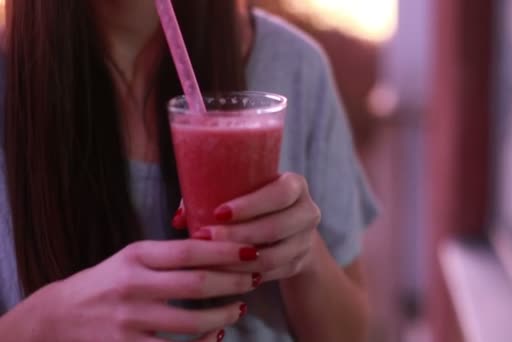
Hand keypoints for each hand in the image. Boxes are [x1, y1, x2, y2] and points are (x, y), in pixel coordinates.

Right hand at [2, 240, 259, 341]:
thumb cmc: (104, 284)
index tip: (251, 251)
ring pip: (191, 322)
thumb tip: (218, 247)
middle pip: (196, 285)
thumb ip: (167, 255)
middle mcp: (132, 285)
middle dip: (233, 282)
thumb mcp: (130, 259)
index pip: (189, 250)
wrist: (54, 319)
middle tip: (254, 280)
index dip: (225, 251)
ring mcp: (128, 321)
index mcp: (135, 256)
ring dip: (223, 316)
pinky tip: (216, 336)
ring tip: (238, 309)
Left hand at [174, 173, 321, 282]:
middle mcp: (307, 211)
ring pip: (273, 256)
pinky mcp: (298, 263)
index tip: (218, 212)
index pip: (279, 194)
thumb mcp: (242, 191)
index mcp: (295, 185)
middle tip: (203, 238)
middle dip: (237, 235)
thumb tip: (179, 218)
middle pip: (276, 227)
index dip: (250, 205)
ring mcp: (306, 240)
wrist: (288, 227)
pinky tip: (221, 273)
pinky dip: (245, 275)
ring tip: (207, 259)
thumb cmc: (254, 202)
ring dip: (237, 260)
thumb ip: (211, 196)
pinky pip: (271, 273)